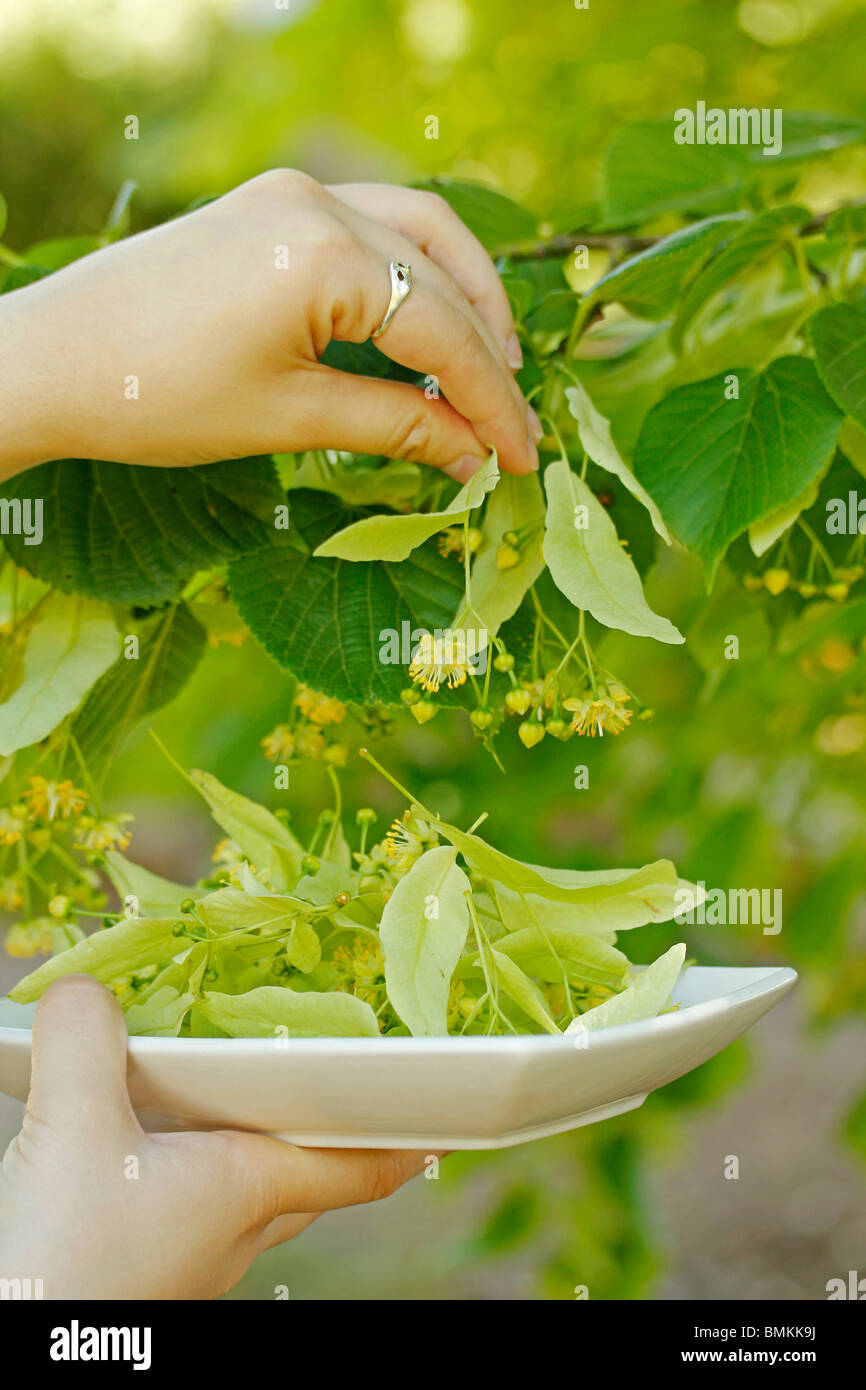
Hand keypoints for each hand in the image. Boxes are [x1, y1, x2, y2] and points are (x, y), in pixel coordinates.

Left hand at [0, 172, 540, 481]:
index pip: (445, 334)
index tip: (525, 459)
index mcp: (326, 254)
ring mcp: (293, 193)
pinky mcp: (271, 205)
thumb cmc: (159, 397)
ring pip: (419, 231)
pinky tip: (424, 325)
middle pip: (445, 276)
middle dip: (488, 354)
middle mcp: (320, 203)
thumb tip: (474, 456)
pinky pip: (373, 226)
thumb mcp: (290, 418)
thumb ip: (397, 427)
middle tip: (514, 425)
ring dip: (464, 297)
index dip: (494, 403)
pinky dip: (414, 273)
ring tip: (488, 369)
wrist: (51, 360)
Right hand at [0, 975, 430, 1298]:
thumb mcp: (73, 1128)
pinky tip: (135, 1134)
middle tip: (338, 1080)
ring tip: (228, 1087)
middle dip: (328, 1130)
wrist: (14, 1349)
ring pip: (245, 1191)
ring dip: (248, 1141)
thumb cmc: (66, 1264)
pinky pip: (182, 1203)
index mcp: (249, 1190)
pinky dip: (180, 1160)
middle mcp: (231, 1231)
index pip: (360, 1166)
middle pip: (307, 1175)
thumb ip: (84, 1040)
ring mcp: (186, 1258)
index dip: (406, 1140)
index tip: (448, 1119)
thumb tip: (83, 990)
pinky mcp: (138, 1266)